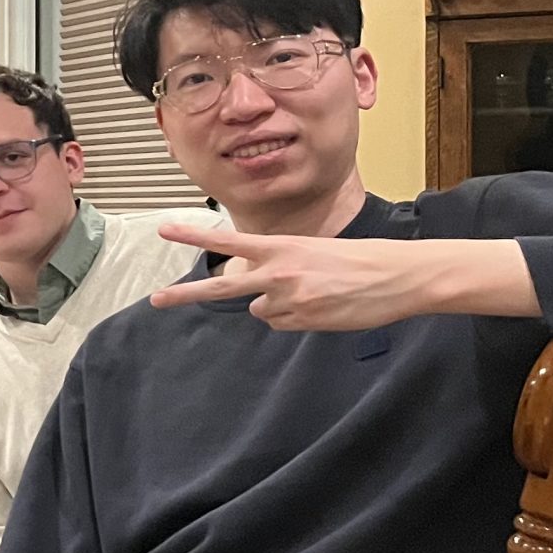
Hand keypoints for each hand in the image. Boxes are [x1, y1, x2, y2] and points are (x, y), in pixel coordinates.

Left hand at [150, 221, 536, 329]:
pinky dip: (295, 318)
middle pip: (222, 285)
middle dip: (185, 294)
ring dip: (279, 305)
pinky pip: (282, 322)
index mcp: (281, 246)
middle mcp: (277, 272)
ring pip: (261, 309)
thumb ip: (278, 267)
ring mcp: (288, 299)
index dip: (195, 235)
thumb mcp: (312, 252)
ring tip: (316, 293)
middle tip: (156, 300)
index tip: (164, 230)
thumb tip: (257, 299)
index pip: (229, 240)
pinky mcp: (302, 320)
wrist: (397, 276)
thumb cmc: (357, 260)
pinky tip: (323, 306)